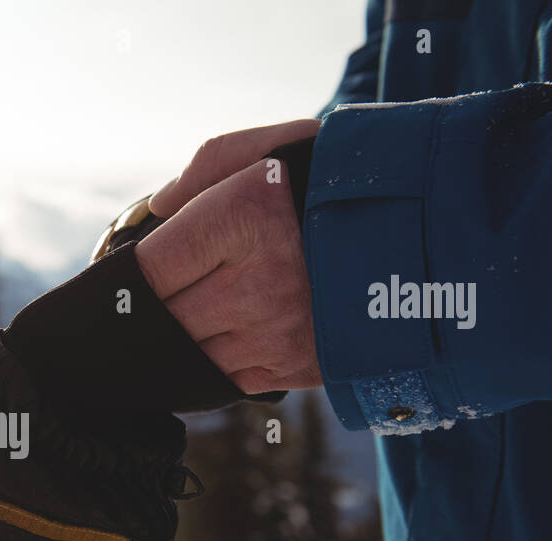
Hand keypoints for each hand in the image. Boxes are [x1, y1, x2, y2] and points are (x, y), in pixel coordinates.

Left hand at [137, 120, 321, 393]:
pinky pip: (228, 377)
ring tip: (183, 319)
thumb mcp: (272, 151)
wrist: (424, 238)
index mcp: (246, 217)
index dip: (129, 275)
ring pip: (190, 355)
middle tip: (146, 304)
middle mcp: (261, 281)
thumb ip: (206, 168)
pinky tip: (219, 339)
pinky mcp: (299, 367)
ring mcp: (280, 331)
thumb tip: (157, 210)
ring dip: (179, 341)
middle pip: (163, 320)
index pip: (149, 269)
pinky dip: (213, 362)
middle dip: (148, 313)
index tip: (127, 275)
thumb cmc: (332, 185)